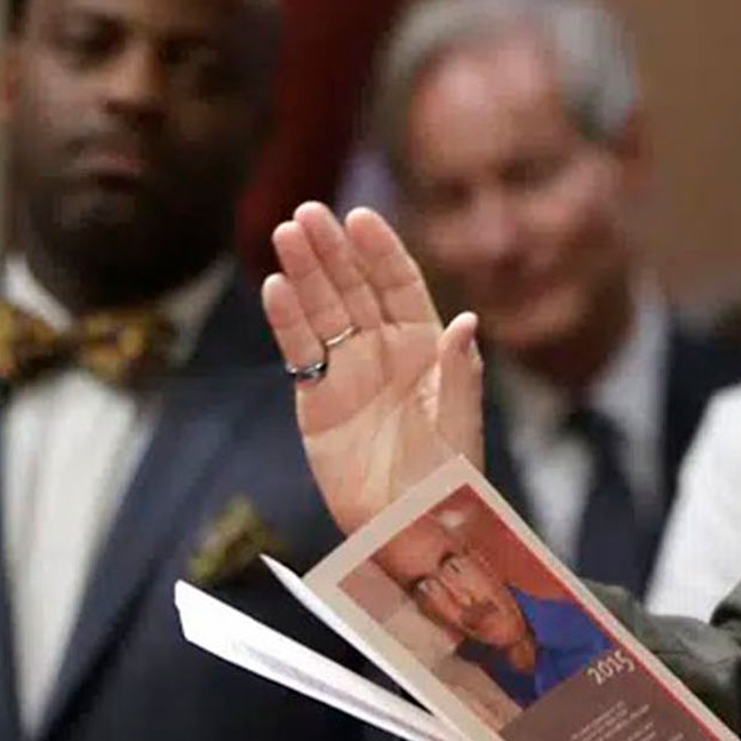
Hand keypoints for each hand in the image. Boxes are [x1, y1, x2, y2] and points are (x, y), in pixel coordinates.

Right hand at [261, 203, 483, 534]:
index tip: (361, 217)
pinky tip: (274, 286)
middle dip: (333, 249)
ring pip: (322, 309)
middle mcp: (385, 348)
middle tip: (308, 213)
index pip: (399, 284)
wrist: (410, 527)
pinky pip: (300, 350)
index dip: (380, 250)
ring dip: (303, 271)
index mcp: (426, 345)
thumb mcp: (460, 423)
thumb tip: (467, 322)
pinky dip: (286, 319)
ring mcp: (348, 370)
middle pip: (354, 286)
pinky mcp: (316, 398)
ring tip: (284, 234)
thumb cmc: (447, 476)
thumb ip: (459, 372)